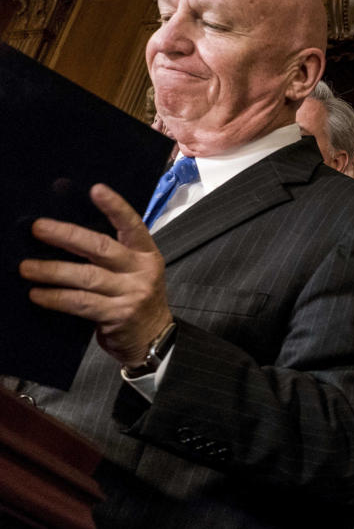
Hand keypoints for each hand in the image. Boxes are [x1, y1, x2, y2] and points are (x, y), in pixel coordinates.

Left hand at [20, 184, 173, 367]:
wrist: (153, 339)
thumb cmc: (134, 299)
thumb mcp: (132, 272)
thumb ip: (110, 254)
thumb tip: (65, 233)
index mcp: (146, 254)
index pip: (132, 225)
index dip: (115, 207)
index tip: (95, 190)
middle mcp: (142, 271)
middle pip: (101, 248)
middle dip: (67, 236)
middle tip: (38, 228)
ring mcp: (131, 294)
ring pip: (86, 277)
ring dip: (52, 271)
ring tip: (25, 268)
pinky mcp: (117, 315)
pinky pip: (80, 303)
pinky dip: (55, 297)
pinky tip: (37, 294)